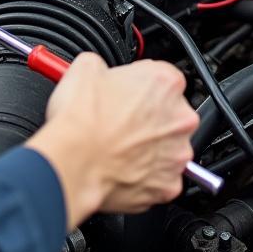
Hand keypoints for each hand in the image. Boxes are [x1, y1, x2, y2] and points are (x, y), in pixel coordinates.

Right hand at [25, 53, 198, 229]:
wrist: (72, 163)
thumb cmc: (80, 120)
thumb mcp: (86, 66)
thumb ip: (105, 65)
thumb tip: (101, 72)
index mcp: (166, 83)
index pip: (162, 77)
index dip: (139, 85)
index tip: (126, 94)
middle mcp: (180, 118)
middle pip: (169, 112)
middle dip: (147, 116)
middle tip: (118, 120)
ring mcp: (177, 155)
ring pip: (167, 147)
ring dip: (148, 146)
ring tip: (117, 146)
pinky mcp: (168, 186)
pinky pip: (160, 178)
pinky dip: (144, 175)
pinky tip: (121, 168)